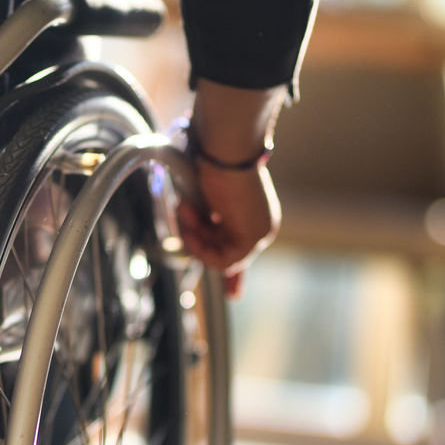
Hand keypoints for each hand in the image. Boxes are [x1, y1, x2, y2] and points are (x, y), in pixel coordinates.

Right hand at [176, 162, 279, 296]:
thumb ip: (204, 216)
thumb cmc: (214, 160)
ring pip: (221, 259)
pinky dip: (202, 247)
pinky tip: (192, 224)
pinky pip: (223, 261)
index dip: (235, 276)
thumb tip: (191, 225)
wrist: (225, 149)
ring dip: (195, 238)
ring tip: (185, 210)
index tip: (233, 295)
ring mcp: (260, 233)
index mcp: (256, 214)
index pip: (243, 249)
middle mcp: (263, 225)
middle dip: (197, 240)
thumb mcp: (206, 194)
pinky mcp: (252, 238)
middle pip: (225, 252)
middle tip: (182, 214)